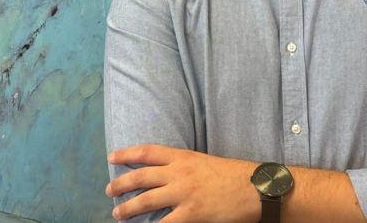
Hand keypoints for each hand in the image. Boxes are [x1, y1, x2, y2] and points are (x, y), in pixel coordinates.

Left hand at [106, 144, 257, 221]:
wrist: (257, 188)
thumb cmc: (235, 176)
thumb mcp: (205, 162)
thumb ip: (185, 167)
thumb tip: (167, 176)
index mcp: (183, 157)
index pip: (147, 152)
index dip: (127, 154)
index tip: (112, 157)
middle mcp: (179, 173)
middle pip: (141, 177)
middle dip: (121, 184)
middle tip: (109, 191)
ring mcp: (184, 194)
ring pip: (145, 200)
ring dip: (128, 208)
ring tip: (117, 214)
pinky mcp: (192, 214)